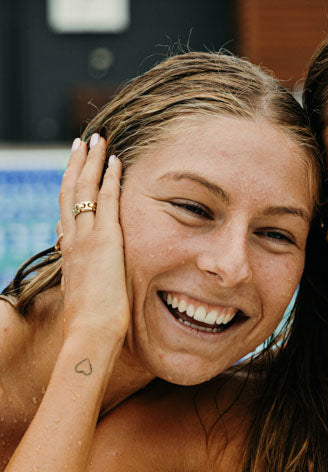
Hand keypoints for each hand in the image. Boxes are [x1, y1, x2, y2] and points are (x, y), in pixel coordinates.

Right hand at [57, 135, 128, 348]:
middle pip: (69, 192)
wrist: (90, 332)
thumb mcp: (84, 296)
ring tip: (96, 140)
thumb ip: (84, 281)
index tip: (75, 173)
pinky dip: (109, 178)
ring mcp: (86, 238)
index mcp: (68, 253)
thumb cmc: (91, 324)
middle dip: (76, 166)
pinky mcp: (104, 240)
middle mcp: (72, 240)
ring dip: (91, 162)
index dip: (70, 190)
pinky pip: (105, 200)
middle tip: (82, 143)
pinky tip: (116, 160)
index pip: (66, 213)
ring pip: (84, 189)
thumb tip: (84, 279)